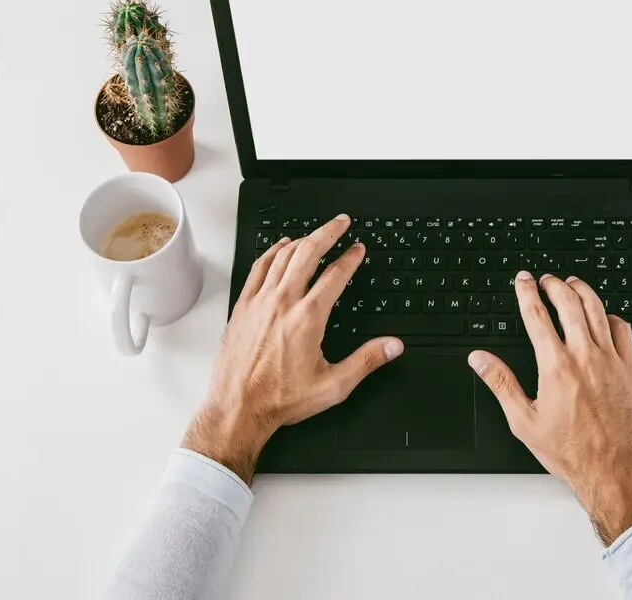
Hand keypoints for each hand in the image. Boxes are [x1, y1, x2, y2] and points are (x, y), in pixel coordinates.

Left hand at [182, 215, 402, 481]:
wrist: (238, 409)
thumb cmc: (280, 399)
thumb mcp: (333, 385)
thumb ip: (366, 361)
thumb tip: (392, 346)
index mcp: (307, 318)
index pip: (335, 275)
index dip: (350, 258)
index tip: (358, 249)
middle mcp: (282, 303)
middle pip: (307, 252)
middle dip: (327, 232)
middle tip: (340, 222)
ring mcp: (259, 302)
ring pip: (282, 256)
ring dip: (302, 239)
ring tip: (315, 233)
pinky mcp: (243, 307)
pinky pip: (258, 268)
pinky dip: (272, 252)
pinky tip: (279, 248)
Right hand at [469, 270, 631, 543]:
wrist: (613, 470)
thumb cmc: (571, 452)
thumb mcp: (524, 421)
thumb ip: (501, 384)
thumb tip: (480, 359)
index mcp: (556, 367)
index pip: (537, 315)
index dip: (527, 292)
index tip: (523, 280)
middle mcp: (585, 357)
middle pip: (569, 303)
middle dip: (555, 284)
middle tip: (546, 278)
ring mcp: (611, 361)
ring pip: (597, 310)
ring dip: (583, 291)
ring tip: (572, 283)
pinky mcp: (631, 369)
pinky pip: (623, 330)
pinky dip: (611, 316)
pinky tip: (604, 317)